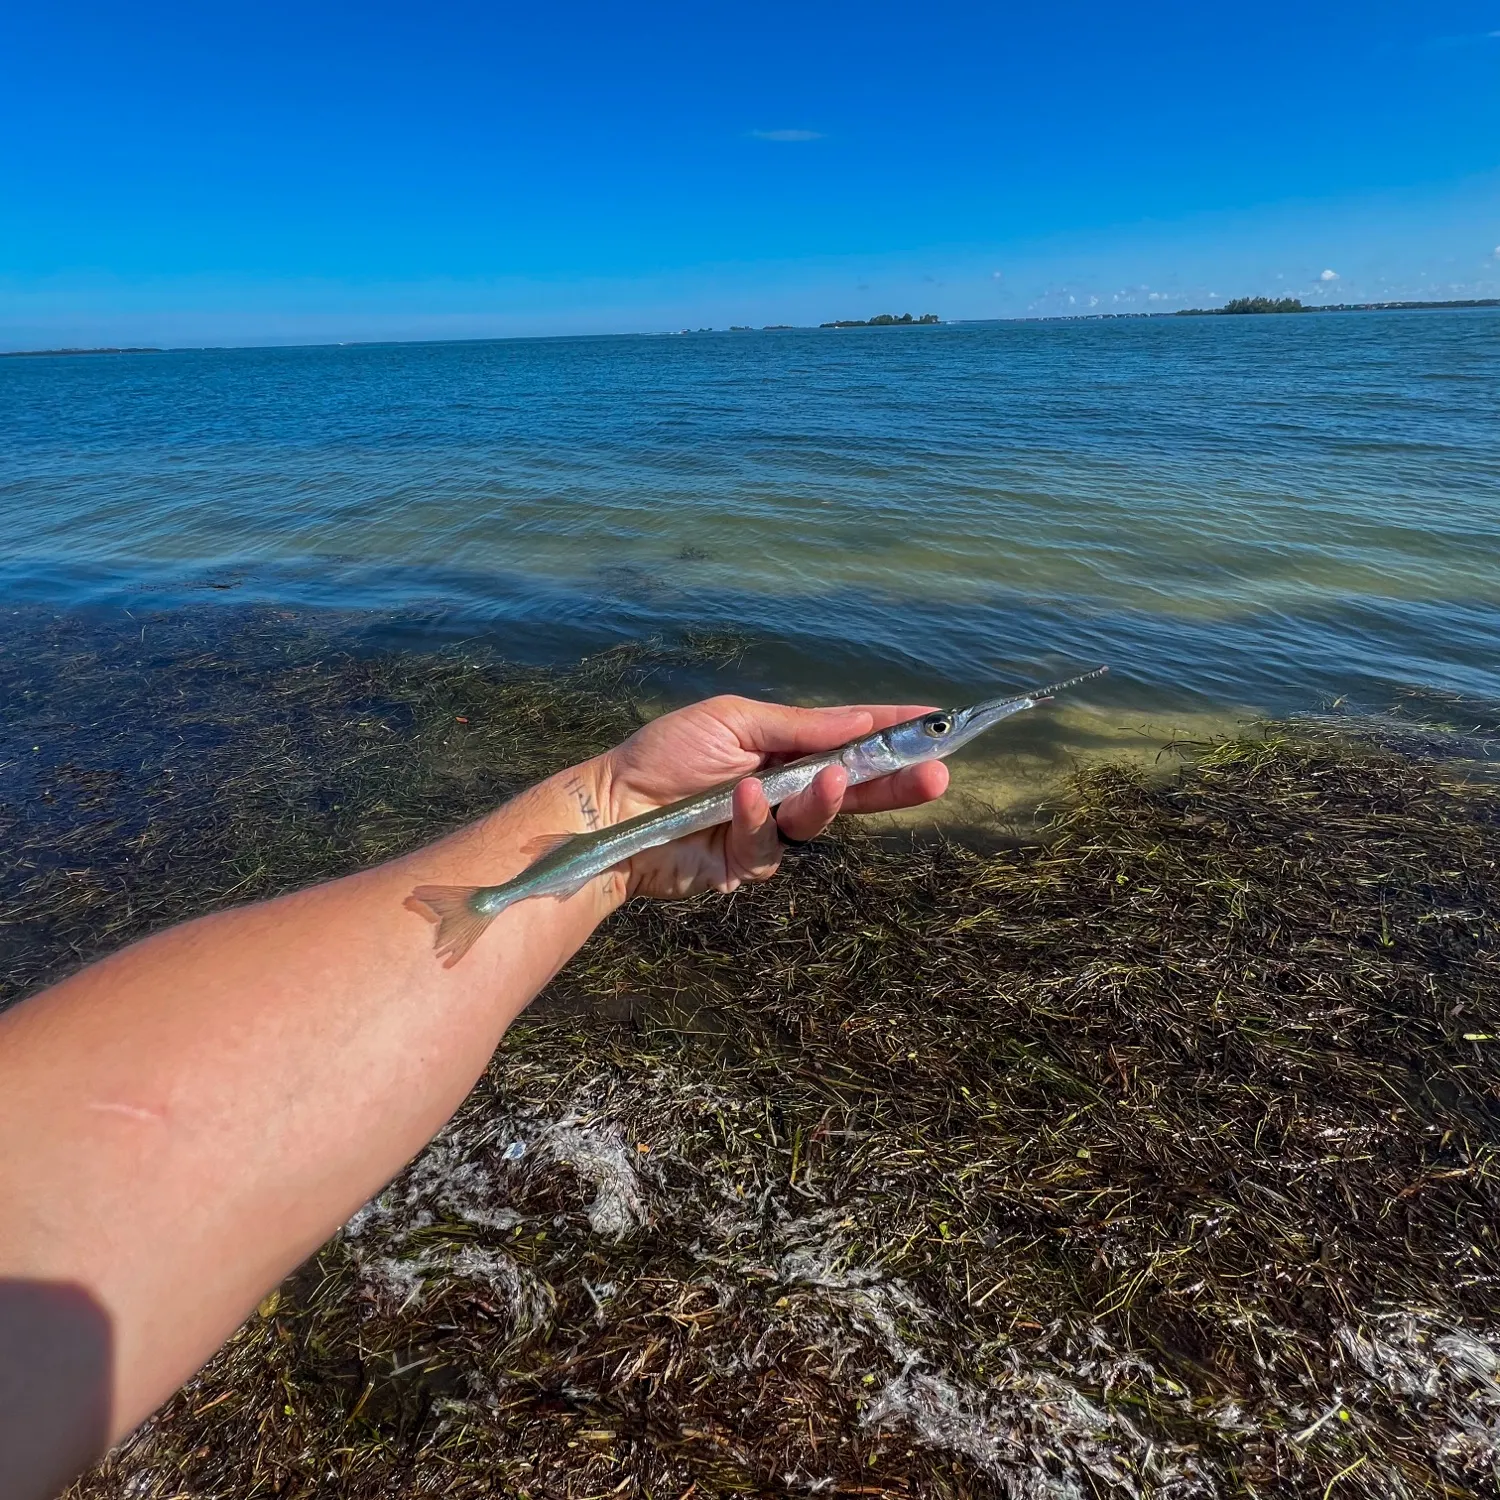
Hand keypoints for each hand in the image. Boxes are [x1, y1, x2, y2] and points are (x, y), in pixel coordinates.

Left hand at [589, 695, 949, 901]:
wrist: (612, 805)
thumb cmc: (666, 754)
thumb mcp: (735, 720)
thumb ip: (799, 726)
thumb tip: (863, 720)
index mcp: (785, 749)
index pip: (850, 740)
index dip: (892, 735)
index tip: (936, 723)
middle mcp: (785, 790)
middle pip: (855, 790)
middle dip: (897, 782)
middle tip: (937, 775)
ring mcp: (769, 829)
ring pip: (818, 820)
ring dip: (828, 799)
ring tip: (834, 779)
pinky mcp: (746, 864)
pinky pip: (768, 845)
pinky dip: (756, 819)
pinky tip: (742, 796)